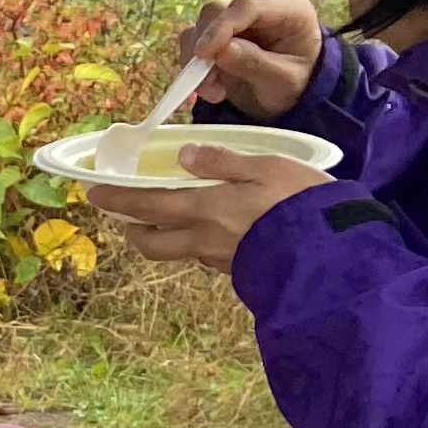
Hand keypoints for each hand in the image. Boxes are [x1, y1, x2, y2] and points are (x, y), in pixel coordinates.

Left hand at [93, 138, 338, 271]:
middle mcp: (204, 240)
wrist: (334, 253)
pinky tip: (215, 231)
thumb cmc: (302, 202)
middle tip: (128, 218)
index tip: (93, 195)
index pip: (146, 206)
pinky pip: (207, 258)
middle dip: (133, 231)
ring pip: (179, 253)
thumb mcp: (267, 166)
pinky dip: (200, 245)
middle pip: (152, 243)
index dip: (116, 201)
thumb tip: (183, 156)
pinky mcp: (240, 272)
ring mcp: (221, 260)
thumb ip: (222, 161)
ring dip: (165, 239)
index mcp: (205, 210)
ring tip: (170, 222)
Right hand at [176, 0, 326, 120]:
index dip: (221, 27)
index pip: (247, 6)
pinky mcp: (218, 34)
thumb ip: (255, 64)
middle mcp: (259, 9)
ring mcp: (236, 20)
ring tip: (213, 91)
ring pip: (200, 26)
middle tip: (205, 82)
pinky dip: (192, 66)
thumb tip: (220, 51)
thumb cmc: (295, 87)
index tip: (203, 54)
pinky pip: (193, 42)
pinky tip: (210, 87)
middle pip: (217, 11)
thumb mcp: (283, 82)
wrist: (289, 100)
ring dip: (196, 61)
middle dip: (203, 46)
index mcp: (289, 10)